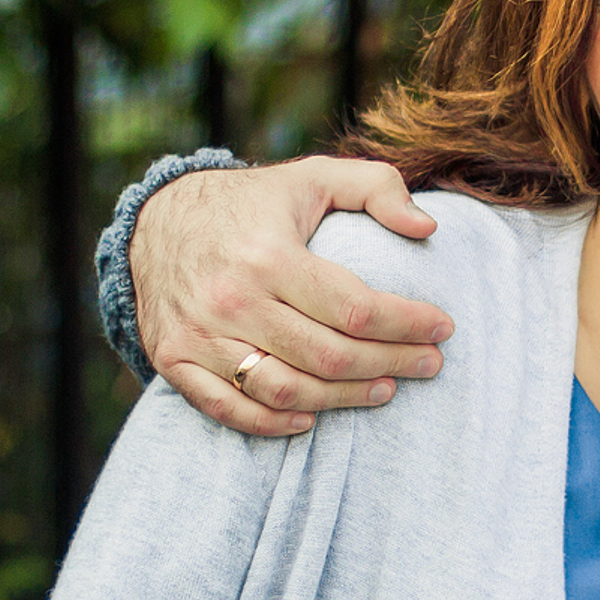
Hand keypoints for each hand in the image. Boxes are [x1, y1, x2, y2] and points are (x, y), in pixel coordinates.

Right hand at [133, 158, 454, 436]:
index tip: (443, 328)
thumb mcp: (313, 176)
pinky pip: (230, 408)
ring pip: (285, 390)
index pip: (356, 309)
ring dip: (343, 400)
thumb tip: (428, 227)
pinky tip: (313, 418)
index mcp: (269, 254)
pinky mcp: (173, 359)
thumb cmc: (253, 202)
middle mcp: (231, 299)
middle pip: (328, 356)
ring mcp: (199, 334)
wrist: (156, 219)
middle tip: (429, 365)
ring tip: (386, 389)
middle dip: (390, 364)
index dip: (408, 324)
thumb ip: (376, 187)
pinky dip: (273, 423)